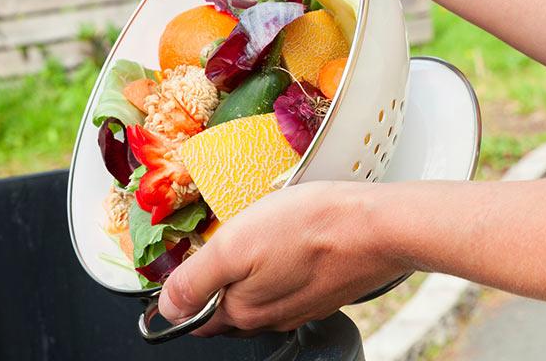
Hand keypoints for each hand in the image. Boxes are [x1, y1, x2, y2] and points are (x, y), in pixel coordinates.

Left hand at [158, 181, 411, 335]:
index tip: (189, 261)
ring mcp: (300, 307)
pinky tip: (286, 245)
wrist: (379, 227)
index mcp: (242, 312)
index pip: (195, 316)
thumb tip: (166, 308)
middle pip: (227, 308)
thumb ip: (195, 280)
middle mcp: (270, 319)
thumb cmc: (311, 227)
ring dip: (250, 275)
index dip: (185, 290)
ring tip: (254, 240)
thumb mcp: (235, 245)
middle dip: (217, 283)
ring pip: (259, 297)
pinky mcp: (324, 293)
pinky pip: (288, 286)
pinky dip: (280, 270)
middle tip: (222, 243)